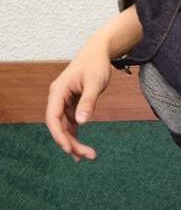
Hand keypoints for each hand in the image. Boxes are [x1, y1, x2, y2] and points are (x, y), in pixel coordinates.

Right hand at [46, 15, 138, 163]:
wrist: (97, 53)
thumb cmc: (95, 64)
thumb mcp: (94, 82)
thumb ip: (88, 101)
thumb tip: (82, 122)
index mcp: (58, 91)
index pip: (52, 117)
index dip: (58, 135)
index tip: (69, 149)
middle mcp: (57, 98)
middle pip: (58, 126)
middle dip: (70, 143)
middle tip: (88, 156)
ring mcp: (63, 103)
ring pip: (64, 128)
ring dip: (74, 143)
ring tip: (89, 156)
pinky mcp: (71, 106)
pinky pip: (70, 125)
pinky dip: (75, 136)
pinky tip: (82, 150)